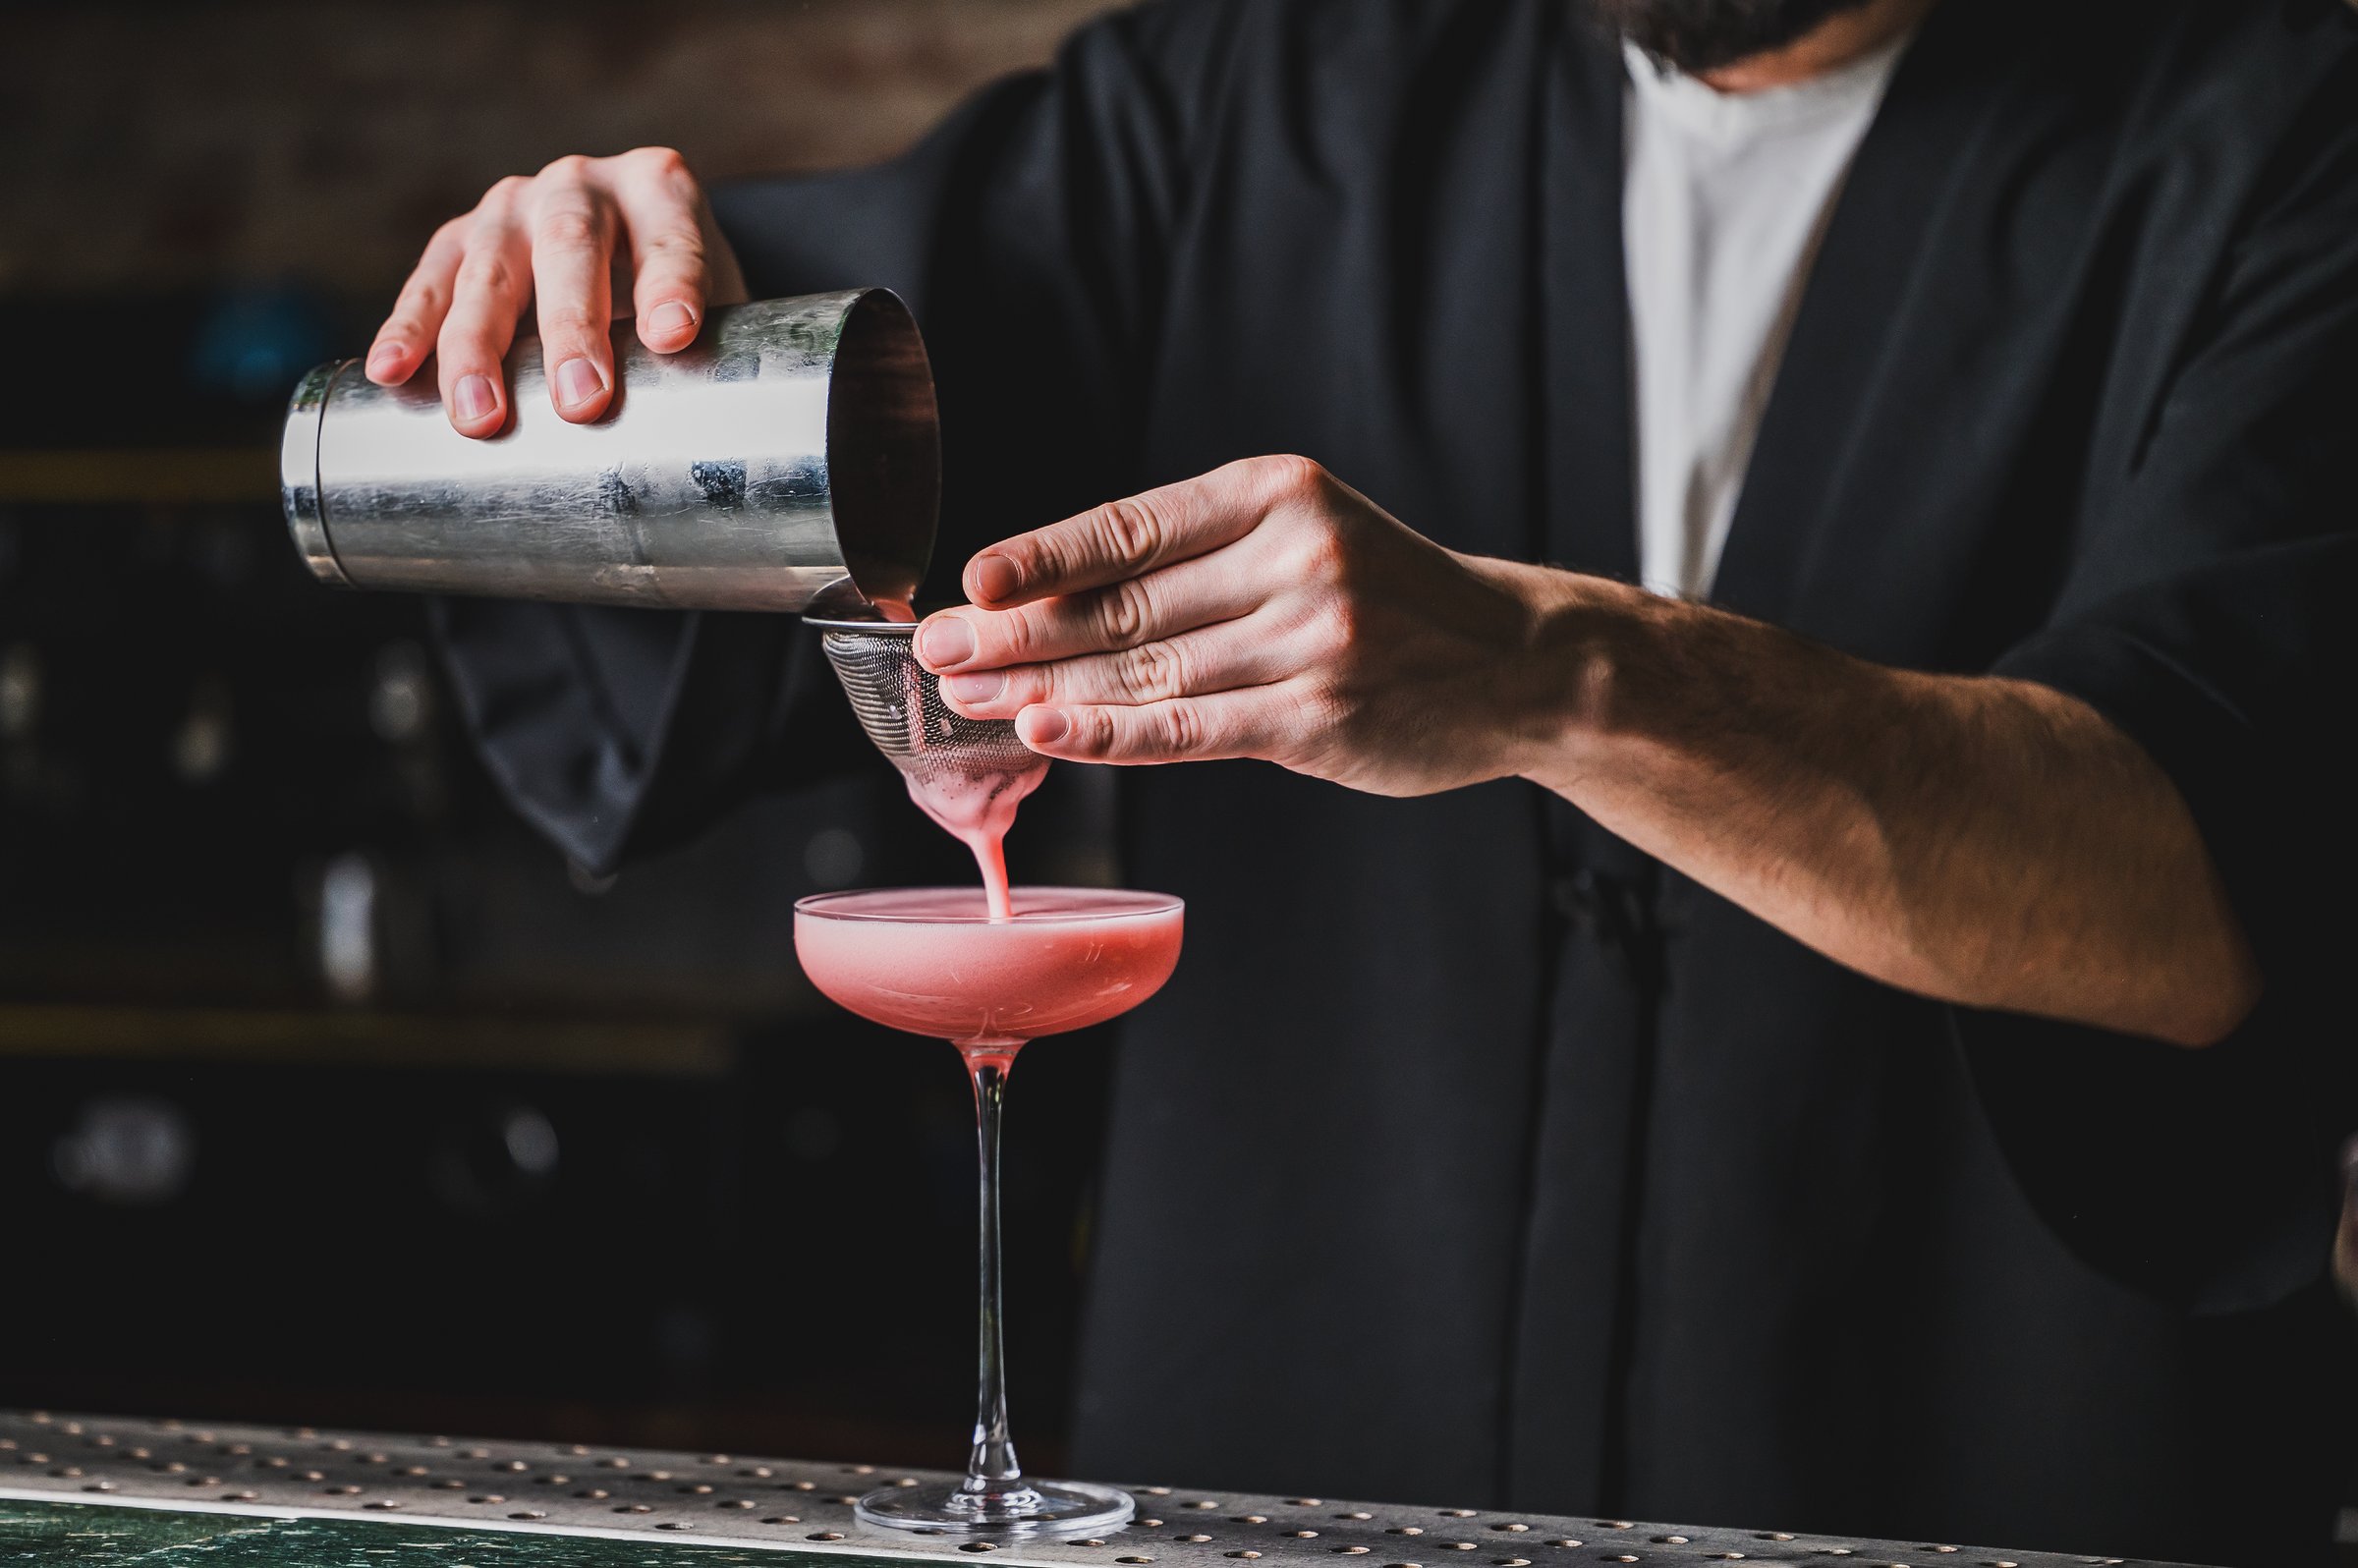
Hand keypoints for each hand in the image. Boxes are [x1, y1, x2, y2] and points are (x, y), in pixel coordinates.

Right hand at [363, 147, 749, 436]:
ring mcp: (511, 207)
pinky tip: (393, 372)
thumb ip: (714, 352)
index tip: (674, 337)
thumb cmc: (672, 300)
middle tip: (581, 400)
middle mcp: (580, 184)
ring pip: (490, 270)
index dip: (670, 282)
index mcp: (659, 188)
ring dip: (478, 347)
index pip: (669, 233)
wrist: (618, 255)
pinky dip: (409, 329)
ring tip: (481, 418)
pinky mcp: (458, 237)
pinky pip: (429, 282)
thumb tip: (721, 446)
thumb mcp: (710, 308)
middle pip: (570, 246)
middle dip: (572, 327)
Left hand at [913, 456, 1575, 795]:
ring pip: (1145, 670)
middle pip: (1121, 602)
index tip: (965, 582)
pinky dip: (1111, 734)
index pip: (1129, 527)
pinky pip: (1192, 728)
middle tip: (935, 651)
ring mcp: (1309, 641)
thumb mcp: (1308, 534)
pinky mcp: (1319, 717)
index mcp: (1276, 494)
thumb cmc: (1393, 600)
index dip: (1037, 557)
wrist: (1521, 659)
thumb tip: (1054, 597)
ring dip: (1042, 687)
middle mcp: (1292, 557)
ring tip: (968, 698)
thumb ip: (1198, 559)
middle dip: (1015, 631)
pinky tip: (1047, 732)